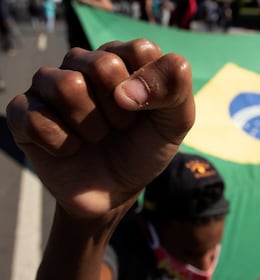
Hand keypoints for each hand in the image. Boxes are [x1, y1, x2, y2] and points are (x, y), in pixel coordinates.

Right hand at [6, 39, 194, 217]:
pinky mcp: (24, 112)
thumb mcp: (175, 123)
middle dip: (119, 110)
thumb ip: (175, 89)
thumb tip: (126, 90)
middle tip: (120, 128)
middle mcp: (84, 64)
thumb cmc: (144, 150)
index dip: (147, 89)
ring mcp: (50, 85)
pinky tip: (69, 149)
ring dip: (90, 126)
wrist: (115, 191)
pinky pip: (34, 117)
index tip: (145, 112)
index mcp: (122, 59)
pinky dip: (61, 144)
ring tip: (96, 137)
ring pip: (66, 85)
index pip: (139, 50)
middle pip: (101, 64)